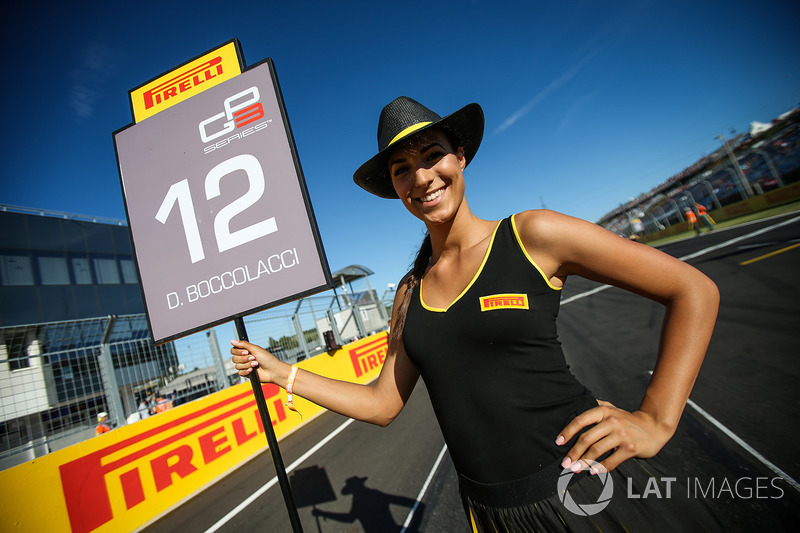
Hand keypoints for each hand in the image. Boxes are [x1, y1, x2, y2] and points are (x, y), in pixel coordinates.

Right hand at [230, 340, 286, 383]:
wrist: (273, 370)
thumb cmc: (267, 358)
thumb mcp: (255, 349)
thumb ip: (243, 344)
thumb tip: (232, 340)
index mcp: (246, 351)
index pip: (233, 350)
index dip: (238, 351)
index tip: (247, 352)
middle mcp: (244, 358)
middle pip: (234, 358)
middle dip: (244, 359)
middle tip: (254, 358)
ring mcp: (245, 366)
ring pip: (237, 366)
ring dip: (247, 365)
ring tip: (256, 364)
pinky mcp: (246, 373)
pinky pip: (240, 373)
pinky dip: (246, 371)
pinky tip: (253, 370)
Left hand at [555, 400, 672, 473]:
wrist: (653, 427)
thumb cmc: (627, 420)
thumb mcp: (611, 409)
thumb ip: (595, 407)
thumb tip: (572, 411)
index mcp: (604, 411)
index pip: (580, 420)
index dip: (567, 432)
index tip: (558, 443)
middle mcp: (612, 421)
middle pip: (586, 438)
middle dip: (573, 452)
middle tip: (565, 463)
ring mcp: (622, 434)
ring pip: (597, 450)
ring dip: (583, 462)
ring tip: (575, 469)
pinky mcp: (630, 448)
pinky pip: (611, 460)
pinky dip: (600, 468)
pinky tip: (593, 472)